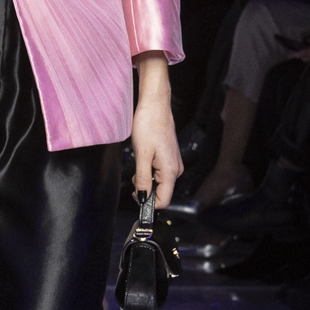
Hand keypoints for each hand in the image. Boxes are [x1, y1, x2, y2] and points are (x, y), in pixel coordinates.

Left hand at [131, 53, 181, 208]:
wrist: (155, 105)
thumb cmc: (149, 125)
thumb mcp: (142, 155)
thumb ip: (143, 179)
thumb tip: (143, 197)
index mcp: (171, 171)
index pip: (163, 201)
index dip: (148, 203)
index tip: (135, 197)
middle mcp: (176, 169)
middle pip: (160, 192)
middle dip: (145, 188)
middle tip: (134, 174)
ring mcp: (173, 163)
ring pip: (158, 182)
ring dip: (145, 179)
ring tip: (139, 162)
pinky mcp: (169, 158)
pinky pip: (159, 172)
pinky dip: (148, 170)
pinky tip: (144, 158)